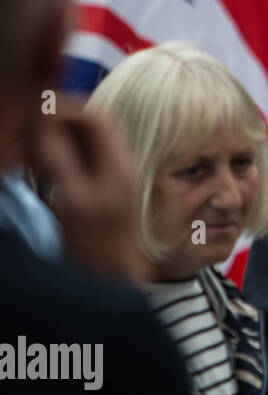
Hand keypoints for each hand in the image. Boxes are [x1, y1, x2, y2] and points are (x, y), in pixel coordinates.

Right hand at [28, 99, 148, 282]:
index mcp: (117, 163)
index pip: (93, 117)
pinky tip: (33, 171)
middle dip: (52, 125)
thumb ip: (59, 157)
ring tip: (25, 155)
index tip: (29, 118)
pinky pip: (72, 163)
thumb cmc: (95, 248)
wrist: (110, 284)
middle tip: (23, 137)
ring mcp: (106, 180)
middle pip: (85, 128)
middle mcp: (116, 167)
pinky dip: (50, 159)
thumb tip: (43, 120)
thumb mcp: (72, 199)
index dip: (61, 110)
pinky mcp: (93, 194)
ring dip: (49, 142)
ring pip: (76, 144)